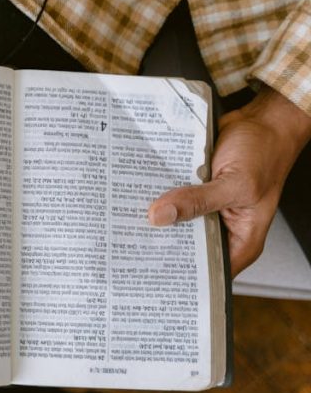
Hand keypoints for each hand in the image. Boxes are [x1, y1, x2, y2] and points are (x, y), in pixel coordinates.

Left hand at [148, 87, 310, 276]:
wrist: (262, 119)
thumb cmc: (265, 152)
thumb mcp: (236, 183)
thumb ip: (199, 201)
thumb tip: (162, 215)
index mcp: (242, 239)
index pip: (209, 271)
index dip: (182, 273)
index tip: (149, 269)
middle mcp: (223, 227)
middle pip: (186, 245)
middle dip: (161, 242)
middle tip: (130, 242)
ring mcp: (208, 208)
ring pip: (176, 220)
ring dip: (157, 217)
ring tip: (127, 219)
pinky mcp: (196, 189)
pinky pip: (173, 198)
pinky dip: (159, 196)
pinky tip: (138, 195)